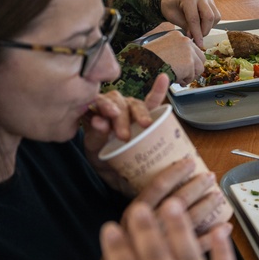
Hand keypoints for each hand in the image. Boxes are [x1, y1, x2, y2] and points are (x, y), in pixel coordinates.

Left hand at [82, 74, 170, 190]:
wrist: (126, 180)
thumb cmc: (109, 167)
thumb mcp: (95, 155)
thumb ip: (94, 139)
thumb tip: (98, 122)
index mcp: (97, 116)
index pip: (98, 104)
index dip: (102, 108)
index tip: (104, 123)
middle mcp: (114, 110)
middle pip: (118, 103)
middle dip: (121, 117)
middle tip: (124, 136)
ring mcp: (131, 111)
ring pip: (136, 104)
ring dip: (140, 112)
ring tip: (145, 124)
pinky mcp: (149, 116)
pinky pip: (154, 101)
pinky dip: (159, 90)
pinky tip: (163, 78)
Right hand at [139, 24, 205, 85]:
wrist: (142, 64)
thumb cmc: (146, 58)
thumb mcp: (162, 47)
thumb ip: (176, 51)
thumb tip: (185, 62)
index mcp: (178, 35)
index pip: (192, 49)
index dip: (189, 61)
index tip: (183, 67)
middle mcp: (185, 41)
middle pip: (200, 58)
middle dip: (193, 69)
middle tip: (183, 75)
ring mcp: (189, 51)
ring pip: (199, 68)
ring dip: (189, 76)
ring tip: (177, 77)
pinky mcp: (189, 63)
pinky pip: (192, 76)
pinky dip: (184, 81)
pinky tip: (175, 78)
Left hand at [160, 0, 220, 48]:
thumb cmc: (171, 6)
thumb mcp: (173, 17)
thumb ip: (185, 26)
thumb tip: (195, 37)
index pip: (194, 19)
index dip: (196, 33)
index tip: (198, 44)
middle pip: (209, 17)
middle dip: (204, 31)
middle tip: (197, 39)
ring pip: (215, 17)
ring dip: (208, 28)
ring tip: (198, 31)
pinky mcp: (212, 3)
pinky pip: (216, 16)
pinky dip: (211, 24)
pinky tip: (201, 25)